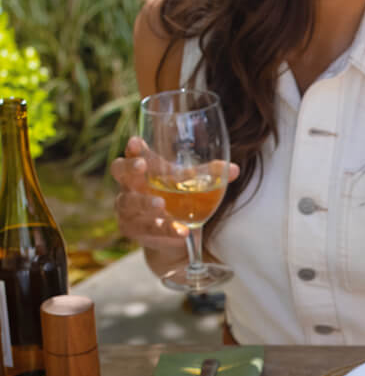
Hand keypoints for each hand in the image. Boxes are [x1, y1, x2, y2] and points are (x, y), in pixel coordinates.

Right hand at [110, 136, 238, 251]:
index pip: (132, 153)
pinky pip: (147, 228)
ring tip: (161, 204)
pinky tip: (181, 231)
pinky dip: (165, 229)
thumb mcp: (192, 184)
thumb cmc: (179, 198)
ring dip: (145, 203)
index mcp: (142, 167)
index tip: (136, 142)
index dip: (133, 148)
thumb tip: (233, 169)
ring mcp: (128, 207)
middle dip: (129, 168)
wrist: (176, 233)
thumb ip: (209, 175)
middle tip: (142, 167)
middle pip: (119, 171)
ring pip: (129, 202)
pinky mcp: (133, 229)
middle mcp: (129, 185)